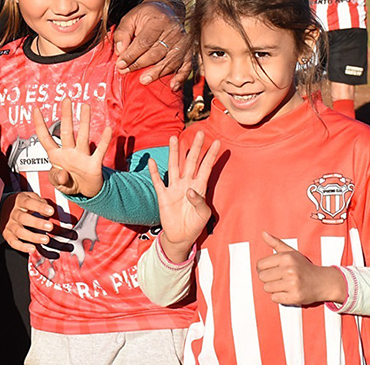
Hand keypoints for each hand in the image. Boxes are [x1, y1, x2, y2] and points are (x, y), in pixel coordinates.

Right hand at [0, 191, 57, 253]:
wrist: (4, 207)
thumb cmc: (24, 203)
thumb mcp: (31, 197)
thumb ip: (40, 202)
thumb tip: (48, 212)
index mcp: (20, 201)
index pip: (29, 202)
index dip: (40, 207)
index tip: (51, 211)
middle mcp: (13, 213)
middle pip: (23, 218)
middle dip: (37, 223)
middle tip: (50, 226)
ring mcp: (9, 224)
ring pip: (19, 231)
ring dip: (33, 237)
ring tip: (46, 239)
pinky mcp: (7, 234)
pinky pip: (13, 242)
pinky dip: (22, 247)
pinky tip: (33, 249)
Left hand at [31, 99, 111, 197]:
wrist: (85, 192)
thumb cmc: (69, 183)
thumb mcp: (58, 184)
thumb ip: (57, 179)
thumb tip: (62, 174)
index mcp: (56, 157)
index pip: (46, 138)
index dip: (40, 124)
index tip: (36, 109)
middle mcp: (69, 153)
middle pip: (66, 132)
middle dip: (66, 116)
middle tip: (66, 100)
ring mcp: (82, 157)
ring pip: (83, 136)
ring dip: (84, 122)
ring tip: (85, 106)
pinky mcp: (94, 164)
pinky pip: (100, 151)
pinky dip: (104, 141)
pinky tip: (107, 129)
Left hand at [114, 0, 190, 90]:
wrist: (165, 10)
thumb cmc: (144, 16)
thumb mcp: (130, 18)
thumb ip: (122, 33)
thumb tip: (120, 51)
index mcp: (158, 21)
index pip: (144, 41)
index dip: (132, 54)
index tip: (120, 64)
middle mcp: (173, 31)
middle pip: (157, 52)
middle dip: (140, 64)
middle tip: (125, 72)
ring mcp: (182, 41)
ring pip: (170, 60)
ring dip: (157, 73)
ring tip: (143, 80)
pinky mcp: (188, 50)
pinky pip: (186, 65)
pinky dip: (180, 76)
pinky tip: (173, 86)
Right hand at [148, 132, 221, 262]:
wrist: (181, 236)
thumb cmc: (195, 224)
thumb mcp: (204, 215)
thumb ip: (199, 201)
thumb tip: (189, 190)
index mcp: (199, 187)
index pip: (206, 167)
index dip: (211, 155)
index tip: (217, 142)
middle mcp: (187, 183)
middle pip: (191, 161)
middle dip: (195, 147)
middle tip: (199, 133)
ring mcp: (174, 188)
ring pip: (174, 166)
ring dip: (174, 153)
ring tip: (174, 138)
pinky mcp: (163, 195)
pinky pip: (158, 181)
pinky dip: (154, 171)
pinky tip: (152, 161)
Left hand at [256, 231, 346, 305]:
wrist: (322, 282)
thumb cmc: (303, 266)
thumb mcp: (291, 252)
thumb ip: (276, 243)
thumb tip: (263, 233)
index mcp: (286, 258)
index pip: (260, 265)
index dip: (262, 268)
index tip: (270, 270)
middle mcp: (289, 270)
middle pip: (262, 277)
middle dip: (268, 278)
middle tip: (278, 278)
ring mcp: (292, 284)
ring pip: (267, 288)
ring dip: (273, 288)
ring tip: (283, 285)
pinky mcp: (295, 297)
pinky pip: (274, 298)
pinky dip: (278, 296)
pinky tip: (287, 292)